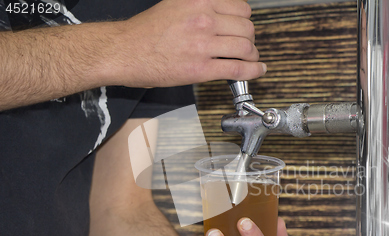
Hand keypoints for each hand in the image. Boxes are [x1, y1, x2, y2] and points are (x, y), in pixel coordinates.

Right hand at [111, 0, 265, 87]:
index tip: (242, 28)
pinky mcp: (202, 69)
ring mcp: (204, 44)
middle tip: (246, 46)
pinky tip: (257, 71)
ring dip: (253, 56)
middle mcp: (204, 19)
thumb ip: (201, 8)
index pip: (240, 8)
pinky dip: (253, 71)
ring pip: (246, 48)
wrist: (125, 52)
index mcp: (199, 0)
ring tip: (251, 60)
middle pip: (246, 28)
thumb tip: (222, 15)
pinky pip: (238, 69)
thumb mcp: (175, 5)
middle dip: (250, 39)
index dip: (244, 20)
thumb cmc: (146, 32)